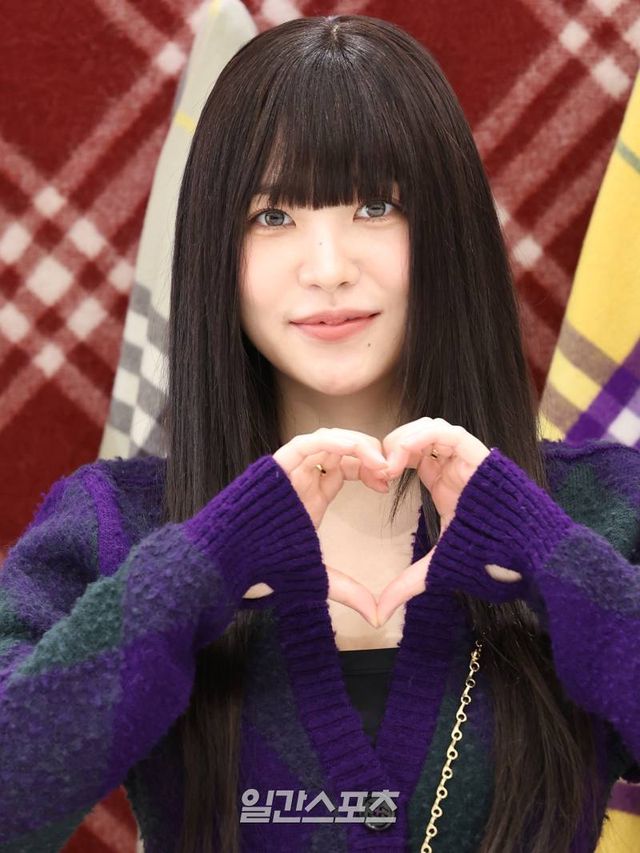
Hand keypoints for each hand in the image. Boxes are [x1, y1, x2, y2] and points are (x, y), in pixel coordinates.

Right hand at [244, 427, 391, 626]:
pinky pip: (306, 444)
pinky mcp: (275, 466)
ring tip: (376, 460)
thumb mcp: (318, 578)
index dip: (368, 470)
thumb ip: (348, 591)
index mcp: (310, 496)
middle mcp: (300, 479)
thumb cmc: (264, 570)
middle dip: (367, 454)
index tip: (386, 485)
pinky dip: (332, 441)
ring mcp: (287, 471)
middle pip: (339, 450)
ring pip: (327, 440)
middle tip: (388, 467)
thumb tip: (378, 617)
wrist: (227, 565)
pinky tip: (354, 449)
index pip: (344, 468)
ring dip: (356, 444)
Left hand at [371, 418, 522, 625]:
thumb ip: (408, 583)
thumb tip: (379, 613)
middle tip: (379, 467)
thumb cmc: (490, 559)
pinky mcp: (480, 455)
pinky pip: (449, 433)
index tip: (375, 480)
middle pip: (418, 436)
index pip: (411, 456)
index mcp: (443, 483)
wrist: (529, 556)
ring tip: (390, 461)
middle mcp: (453, 467)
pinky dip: (423, 437)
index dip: (389, 461)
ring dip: (405, 438)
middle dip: (393, 445)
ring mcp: (467, 460)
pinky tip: (404, 454)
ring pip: (431, 427)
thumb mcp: (439, 567)